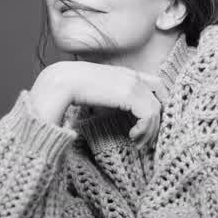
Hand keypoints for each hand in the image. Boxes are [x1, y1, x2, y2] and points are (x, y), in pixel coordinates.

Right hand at [32, 61, 167, 149]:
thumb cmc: (72, 92)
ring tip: (138, 143)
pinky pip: (149, 114)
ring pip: (156, 109)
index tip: (148, 127)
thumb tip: (122, 118)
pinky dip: (145, 129)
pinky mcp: (129, 94)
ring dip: (150, 130)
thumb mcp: (99, 95)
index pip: (156, 85)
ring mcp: (132, 83)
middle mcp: (132, 76)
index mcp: (125, 74)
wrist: (57, 84)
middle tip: (148, 140)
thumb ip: (113, 101)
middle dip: (158, 120)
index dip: (158, 106)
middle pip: (161, 97)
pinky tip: (132, 137)